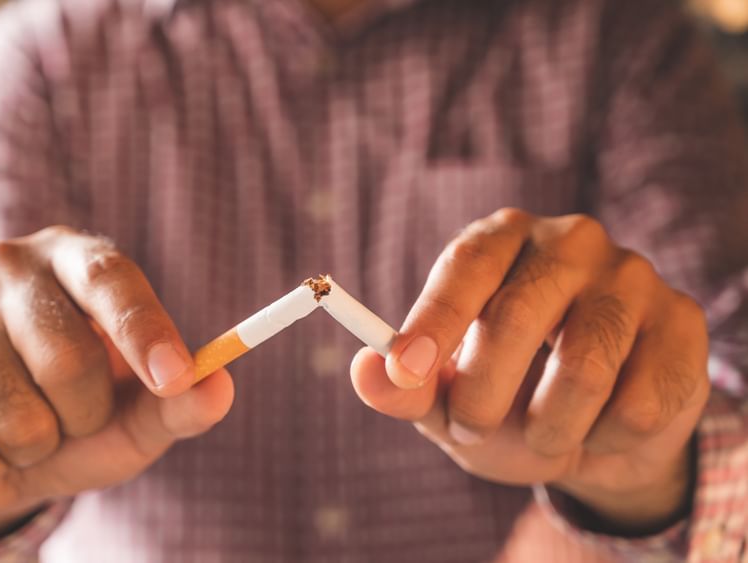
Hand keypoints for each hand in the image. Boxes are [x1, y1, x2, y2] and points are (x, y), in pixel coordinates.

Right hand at [0, 226, 233, 545]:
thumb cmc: (78, 410)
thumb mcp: (138, 411)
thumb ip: (180, 403)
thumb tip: (219, 387)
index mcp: (77, 258)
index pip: (111, 280)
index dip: (145, 332)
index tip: (174, 379)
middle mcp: (7, 265)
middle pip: (68, 359)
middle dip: (86, 416)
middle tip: (72, 414)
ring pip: (16, 417)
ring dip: (35, 449)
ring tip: (23, 426)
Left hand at [351, 209, 709, 530]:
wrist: (598, 436)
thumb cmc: (509, 404)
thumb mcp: (448, 402)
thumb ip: (406, 390)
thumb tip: (365, 372)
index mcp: (502, 241)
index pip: (467, 264)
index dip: (435, 319)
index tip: (407, 370)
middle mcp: (569, 241)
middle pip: (518, 312)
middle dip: (483, 394)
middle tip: (469, 429)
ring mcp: (632, 275)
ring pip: (584, 366)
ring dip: (549, 429)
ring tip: (543, 435)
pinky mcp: (682, 321)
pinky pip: (641, 402)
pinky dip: (607, 439)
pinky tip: (606, 424)